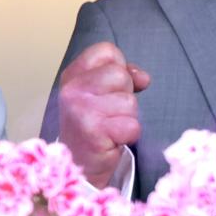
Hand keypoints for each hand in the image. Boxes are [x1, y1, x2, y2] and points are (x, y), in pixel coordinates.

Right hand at [58, 42, 149, 187]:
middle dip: (124, 95)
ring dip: (127, 118)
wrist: (79, 165)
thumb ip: (122, 76)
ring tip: (110, 128)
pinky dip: (129, 135)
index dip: (120, 67)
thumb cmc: (94, 125)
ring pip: (130, 102)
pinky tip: (112, 141)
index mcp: (72, 75)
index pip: (107, 51)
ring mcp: (80, 110)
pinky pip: (132, 125)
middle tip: (108, 114)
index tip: (112, 87)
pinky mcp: (93, 132)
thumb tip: (143, 78)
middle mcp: (72, 90)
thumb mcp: (99, 93)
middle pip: (121, 75)